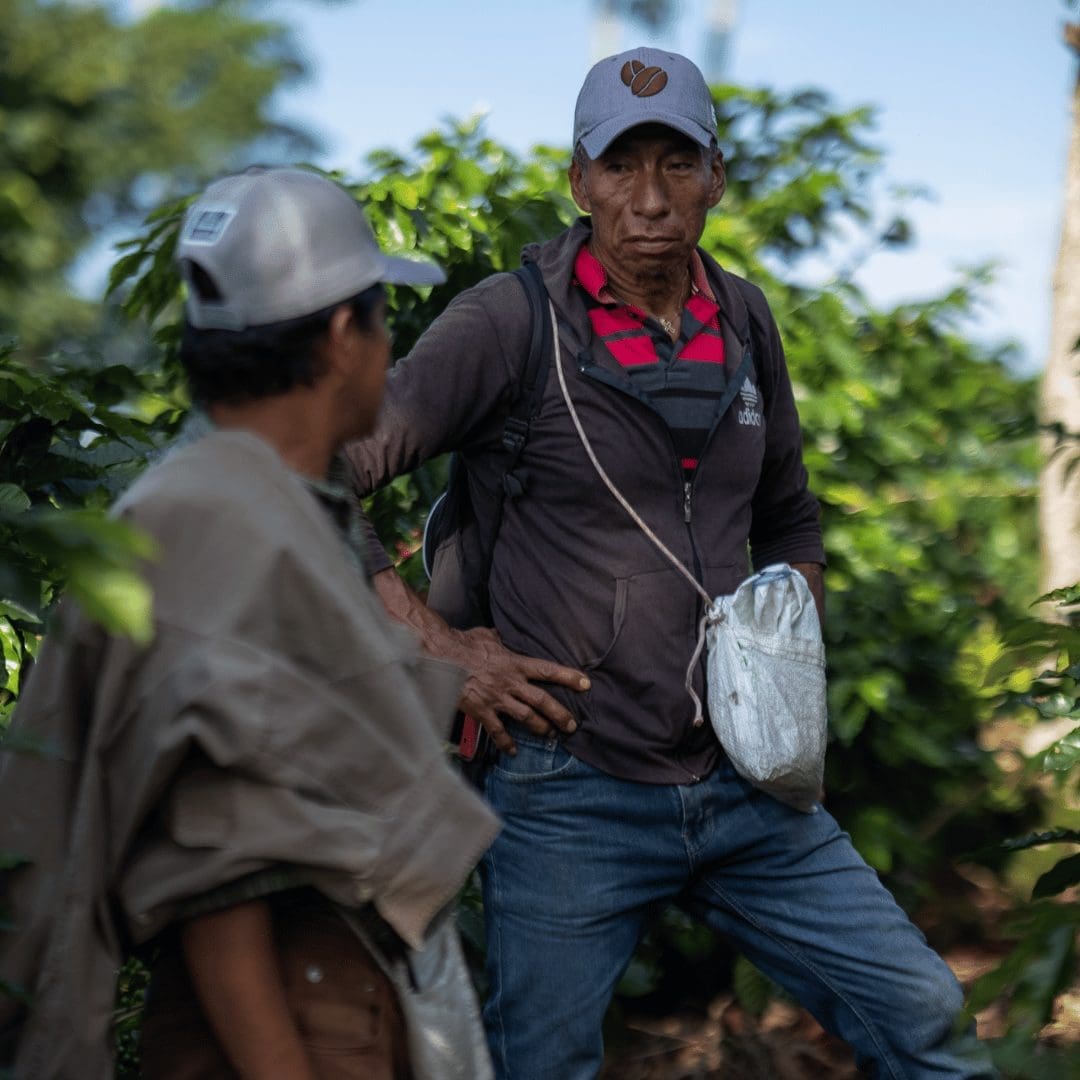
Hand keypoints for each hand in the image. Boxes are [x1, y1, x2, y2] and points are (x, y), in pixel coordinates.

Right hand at [451, 626, 588, 753]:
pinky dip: (506, 742)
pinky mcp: (482, 710)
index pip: (548, 670)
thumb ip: (500, 639)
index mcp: (515, 663)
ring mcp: (497, 698)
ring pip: (526, 717)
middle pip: (543, 700)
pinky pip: (498, 731)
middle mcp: (510, 682)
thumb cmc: (463, 643)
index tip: (586, 684)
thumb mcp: (487, 636)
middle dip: (560, 714)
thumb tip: (502, 635)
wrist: (441, 656)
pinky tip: (513, 751)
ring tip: (550, 735)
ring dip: (541, 728)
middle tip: (572, 725)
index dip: (569, 677)